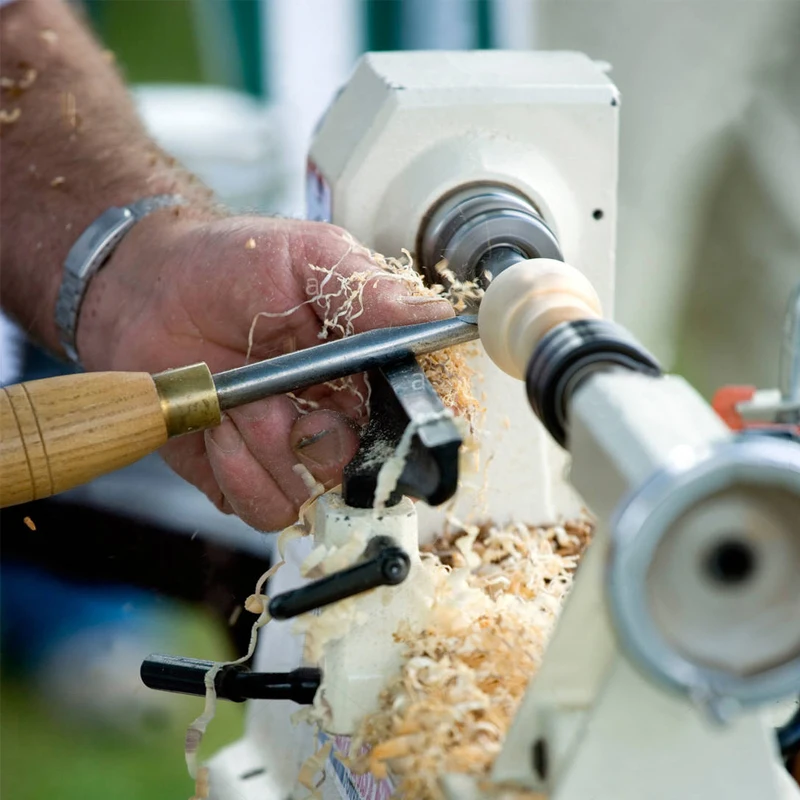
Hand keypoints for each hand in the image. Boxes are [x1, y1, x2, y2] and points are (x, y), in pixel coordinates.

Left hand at [77, 210, 453, 530]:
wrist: (147, 289)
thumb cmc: (230, 264)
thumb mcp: (307, 257)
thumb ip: (370, 291)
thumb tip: (440, 318)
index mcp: (367, 369)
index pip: (415, 417)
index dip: (411, 426)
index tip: (379, 407)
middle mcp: (339, 417)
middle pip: (370, 469)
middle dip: (328, 439)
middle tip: (292, 400)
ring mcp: (291, 454)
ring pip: (313, 494)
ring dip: (270, 449)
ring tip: (238, 399)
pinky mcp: (245, 481)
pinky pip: (263, 508)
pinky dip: (238, 471)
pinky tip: (219, 425)